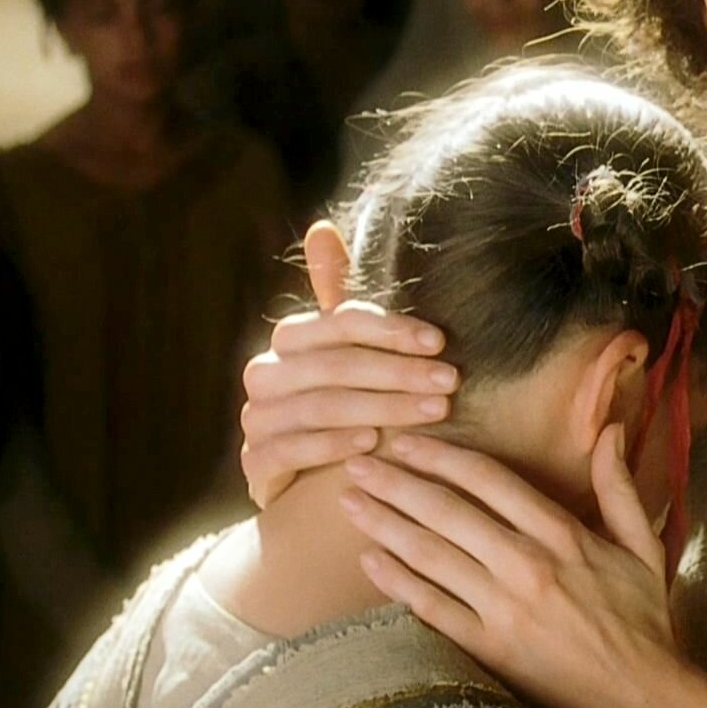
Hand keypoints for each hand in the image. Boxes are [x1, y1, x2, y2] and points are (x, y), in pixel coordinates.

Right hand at [239, 221, 458, 506]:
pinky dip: (333, 444)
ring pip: (320, 405)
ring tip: (433, 411)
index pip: (341, 322)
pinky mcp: (255, 463)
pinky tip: (373, 446)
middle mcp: (266, 374)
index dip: (392, 329)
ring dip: (382, 407)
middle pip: (336, 364)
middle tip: (451, 381)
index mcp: (292, 339)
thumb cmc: (350, 401)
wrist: (315, 478)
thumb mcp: (354, 350)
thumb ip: (342, 295)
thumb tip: (322, 229)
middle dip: (399, 372)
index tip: (442, 341)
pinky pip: (290, 449)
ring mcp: (257, 419)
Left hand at [340, 427, 681, 707]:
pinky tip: (370, 561)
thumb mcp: (642, 547)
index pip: (491, 481)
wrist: (638, 695)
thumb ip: (619, 487)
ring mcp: (504, 608)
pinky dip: (397, 582)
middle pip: (448, 511)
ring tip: (352, 503)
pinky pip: (432, 609)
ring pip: (432, 555)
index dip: (444, 456)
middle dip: (398, 482)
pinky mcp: (489, 649)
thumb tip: (613, 429)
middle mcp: (528, 565)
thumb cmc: (641, 621)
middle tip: (359, 462)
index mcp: (564, 535)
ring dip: (386, 524)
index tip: (409, 442)